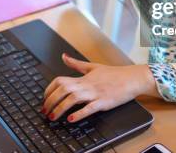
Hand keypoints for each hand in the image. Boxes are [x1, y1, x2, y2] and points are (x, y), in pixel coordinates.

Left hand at [41, 53, 156, 122]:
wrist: (132, 78)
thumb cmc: (114, 74)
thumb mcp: (93, 66)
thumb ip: (76, 64)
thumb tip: (63, 56)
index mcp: (83, 77)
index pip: (60, 80)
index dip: (49, 89)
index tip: (44, 98)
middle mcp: (87, 85)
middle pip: (63, 89)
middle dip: (51, 101)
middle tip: (44, 111)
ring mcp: (95, 93)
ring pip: (73, 99)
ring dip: (60, 108)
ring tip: (53, 117)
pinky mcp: (104, 102)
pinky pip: (89, 108)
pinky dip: (80, 113)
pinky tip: (71, 119)